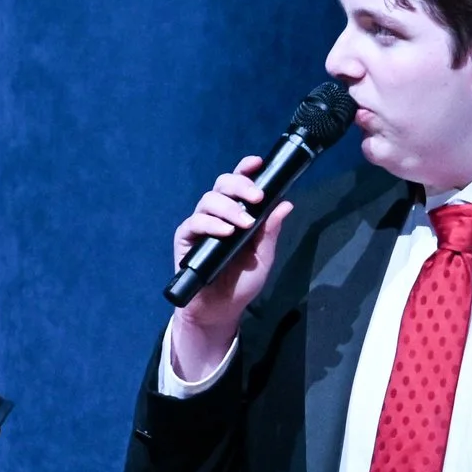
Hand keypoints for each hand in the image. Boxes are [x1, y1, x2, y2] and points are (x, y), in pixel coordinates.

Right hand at [169, 155, 292, 379]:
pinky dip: (211, 225)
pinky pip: (194, 223)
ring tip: (244, 224)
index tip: (257, 163)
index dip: (246, 170)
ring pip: (209, 201)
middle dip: (240, 185)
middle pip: (222, 185)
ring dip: (229, 208)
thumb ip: (270, 231)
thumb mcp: (263, 257)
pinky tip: (225, 232)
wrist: (221, 308)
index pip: (239, 185)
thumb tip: (285, 204)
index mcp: (238, 214)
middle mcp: (218, 214)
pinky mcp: (185, 238)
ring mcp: (201, 225)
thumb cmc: (242, 281)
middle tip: (257, 197)